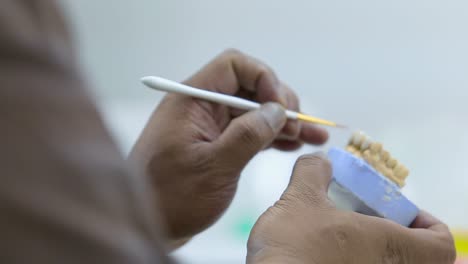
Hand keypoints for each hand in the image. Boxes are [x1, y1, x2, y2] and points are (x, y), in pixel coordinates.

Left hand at [130, 50, 327, 243]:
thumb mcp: (214, 167)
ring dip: (282, 121)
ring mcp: (209, 126)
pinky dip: (271, 136)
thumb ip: (248, 135)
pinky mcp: (216, 144)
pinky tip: (294, 144)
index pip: (233, 66)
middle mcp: (201, 107)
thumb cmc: (170, 198)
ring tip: (311, 136)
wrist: (151, 226)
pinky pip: (248, 131)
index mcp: (192, 101)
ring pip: (253, 110)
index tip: (280, 105)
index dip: (263, 78)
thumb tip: (277, 111)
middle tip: (299, 126)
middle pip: (248, 87)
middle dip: (278, 102)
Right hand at [247, 153, 455, 263]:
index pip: (440, 244)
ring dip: (372, 251)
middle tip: (366, 220)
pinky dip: (353, 261)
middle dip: (395, 235)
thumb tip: (320, 160)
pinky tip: (325, 256)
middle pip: (415, 257)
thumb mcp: (300, 198)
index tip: (400, 212)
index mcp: (390, 246)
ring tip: (341, 236)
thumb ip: (313, 172)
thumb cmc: (296, 245)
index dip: (428, 224)